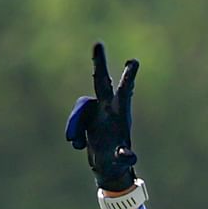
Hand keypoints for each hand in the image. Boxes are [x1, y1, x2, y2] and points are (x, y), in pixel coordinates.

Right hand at [64, 41, 139, 191]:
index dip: (127, 77)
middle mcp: (108, 106)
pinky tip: (77, 145)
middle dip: (99, 63)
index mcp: (120, 113)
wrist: (106, 165)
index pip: (124, 91)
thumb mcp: (121, 161)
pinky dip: (73, 132)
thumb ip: (125, 157)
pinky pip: (74, 120)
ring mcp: (96, 111)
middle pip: (101, 81)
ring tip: (76, 144)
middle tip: (98, 43)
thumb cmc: (117, 162)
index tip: (133, 61)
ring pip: (80, 110)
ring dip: (75, 125)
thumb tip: (130, 157)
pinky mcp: (86, 118)